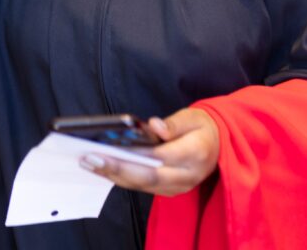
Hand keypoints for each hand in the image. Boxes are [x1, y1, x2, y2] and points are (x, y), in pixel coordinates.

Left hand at [79, 107, 219, 195]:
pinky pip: (143, 187)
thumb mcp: (193, 116)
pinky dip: (122, 178)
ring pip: (142, 185)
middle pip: (147, 177)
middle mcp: (186, 176)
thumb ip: (173, 123)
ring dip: (114, 175)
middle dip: (116, 169)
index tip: (108, 148)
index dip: (133, 156)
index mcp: (195, 153)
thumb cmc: (202, 127)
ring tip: (89, 162)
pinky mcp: (169, 190)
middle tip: (89, 158)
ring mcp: (178, 187)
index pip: (161, 158)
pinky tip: (104, 167)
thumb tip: (154, 126)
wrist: (218, 145)